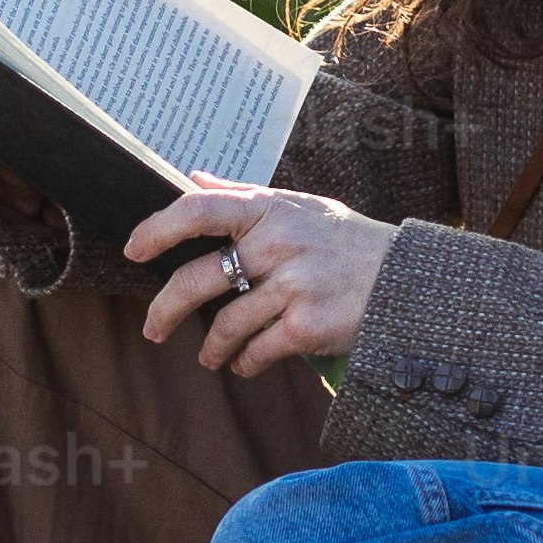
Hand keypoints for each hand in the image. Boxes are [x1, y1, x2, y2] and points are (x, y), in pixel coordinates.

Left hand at [127, 179, 396, 375]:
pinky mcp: (307, 325)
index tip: (133, 250)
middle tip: (152, 329)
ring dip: (211, 347)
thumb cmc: (349, 243)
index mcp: (271, 209)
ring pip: (225, 323)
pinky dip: (245, 363)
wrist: (410, 281)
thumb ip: (243, 195)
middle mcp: (279, 243)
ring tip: (209, 356)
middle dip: (165, 310)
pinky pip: (257, 350)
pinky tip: (245, 364)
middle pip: (198, 278)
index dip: (158, 228)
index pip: (199, 209)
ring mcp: (294, 285)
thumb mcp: (302, 207)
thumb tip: (193, 178)